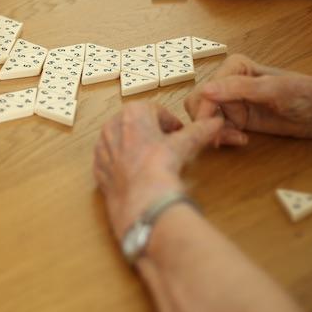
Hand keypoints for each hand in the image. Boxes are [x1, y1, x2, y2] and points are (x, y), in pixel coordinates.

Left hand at [93, 102, 223, 236]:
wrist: (141, 200)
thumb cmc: (160, 166)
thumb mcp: (184, 144)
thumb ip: (199, 130)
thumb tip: (214, 122)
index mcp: (132, 113)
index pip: (156, 111)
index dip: (170, 122)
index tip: (178, 132)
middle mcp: (111, 126)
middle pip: (137, 124)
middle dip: (152, 133)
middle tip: (167, 147)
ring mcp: (101, 147)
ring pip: (122, 141)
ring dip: (136, 147)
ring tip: (152, 162)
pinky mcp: (97, 168)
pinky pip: (112, 160)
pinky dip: (123, 164)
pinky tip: (137, 174)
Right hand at [184, 55, 311, 146]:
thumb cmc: (308, 95)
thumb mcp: (274, 90)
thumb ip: (239, 89)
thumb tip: (205, 91)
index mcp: (235, 67)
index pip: (205, 89)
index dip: (205, 109)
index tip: (215, 126)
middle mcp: (230, 82)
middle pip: (199, 103)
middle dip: (206, 122)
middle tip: (222, 138)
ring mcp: (235, 102)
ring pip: (206, 118)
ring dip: (215, 132)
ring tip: (237, 140)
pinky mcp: (241, 120)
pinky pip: (219, 129)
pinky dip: (224, 137)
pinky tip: (242, 140)